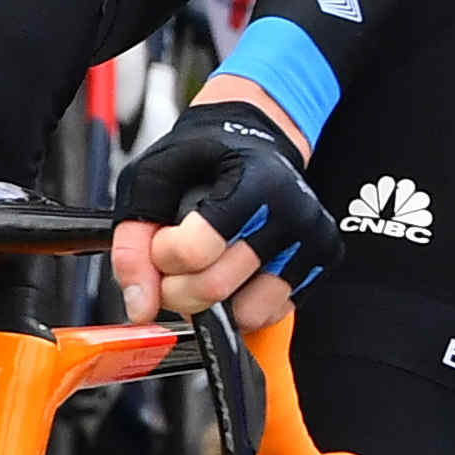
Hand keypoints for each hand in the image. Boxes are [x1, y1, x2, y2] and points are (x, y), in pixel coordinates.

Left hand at [111, 84, 328, 325]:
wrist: (255, 142)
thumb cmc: (203, 159)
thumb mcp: (150, 181)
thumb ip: (133, 243)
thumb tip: (141, 307)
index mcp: (255, 183)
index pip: (193, 252)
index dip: (161, 255)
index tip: (164, 238)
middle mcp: (292, 211)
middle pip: (215, 288)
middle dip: (176, 289)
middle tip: (175, 266)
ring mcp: (313, 238)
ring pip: (246, 312)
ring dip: (211, 304)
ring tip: (206, 269)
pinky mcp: (322, 260)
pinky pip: (270, 313)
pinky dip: (241, 304)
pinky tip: (235, 272)